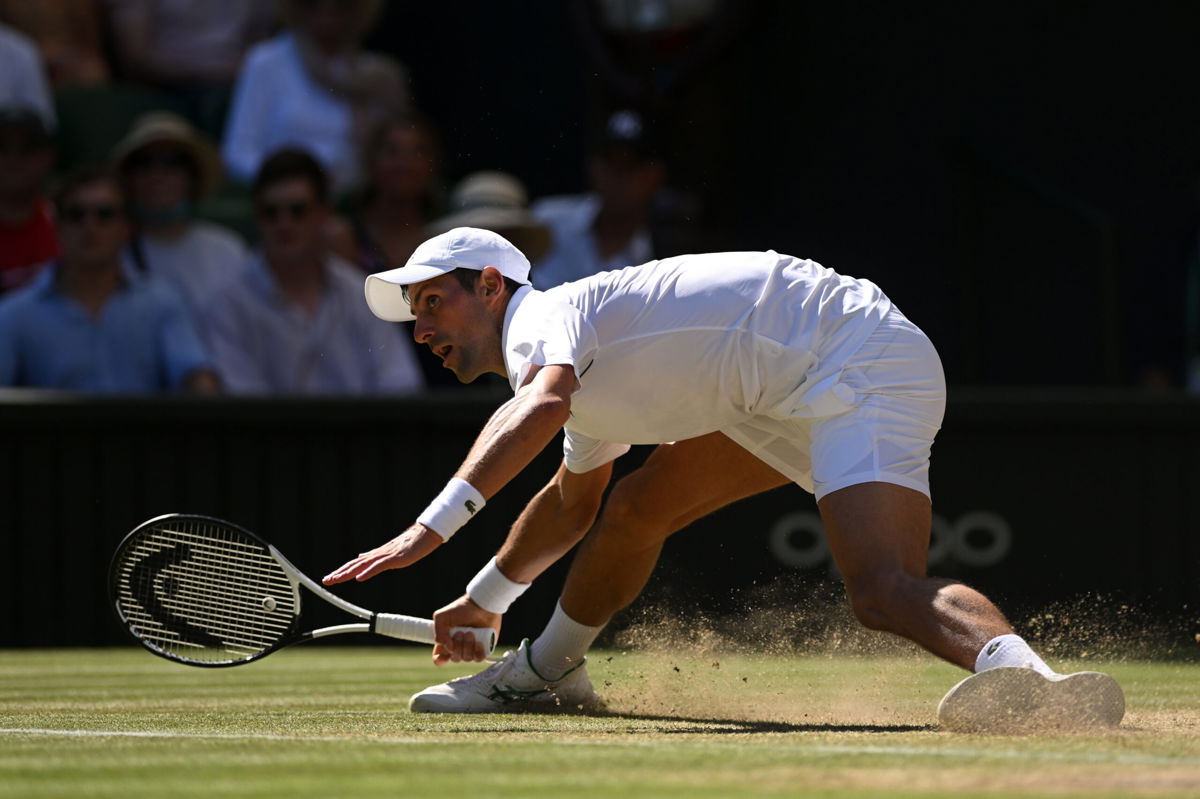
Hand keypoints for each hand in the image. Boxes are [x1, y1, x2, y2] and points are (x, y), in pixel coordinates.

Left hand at [322, 524, 441, 584]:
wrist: (424, 534)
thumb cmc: (410, 544)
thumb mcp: (389, 553)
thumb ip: (374, 557)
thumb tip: (361, 557)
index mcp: (376, 555)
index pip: (355, 564)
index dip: (342, 571)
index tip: (330, 578)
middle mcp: (377, 554)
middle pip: (354, 564)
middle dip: (340, 573)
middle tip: (326, 581)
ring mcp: (385, 556)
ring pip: (363, 565)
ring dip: (348, 573)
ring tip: (336, 579)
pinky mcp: (394, 558)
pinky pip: (378, 566)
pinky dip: (368, 572)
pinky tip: (359, 578)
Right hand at [432, 595, 500, 665]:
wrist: (482, 604)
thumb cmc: (462, 608)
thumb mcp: (442, 616)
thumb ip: (438, 632)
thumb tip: (448, 648)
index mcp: (446, 641)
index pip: (439, 659)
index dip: (441, 659)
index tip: (447, 649)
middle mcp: (458, 647)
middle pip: (454, 659)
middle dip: (458, 646)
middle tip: (461, 632)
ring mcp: (470, 649)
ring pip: (466, 659)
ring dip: (468, 646)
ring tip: (471, 632)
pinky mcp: (482, 649)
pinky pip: (479, 659)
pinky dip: (478, 651)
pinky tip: (479, 641)